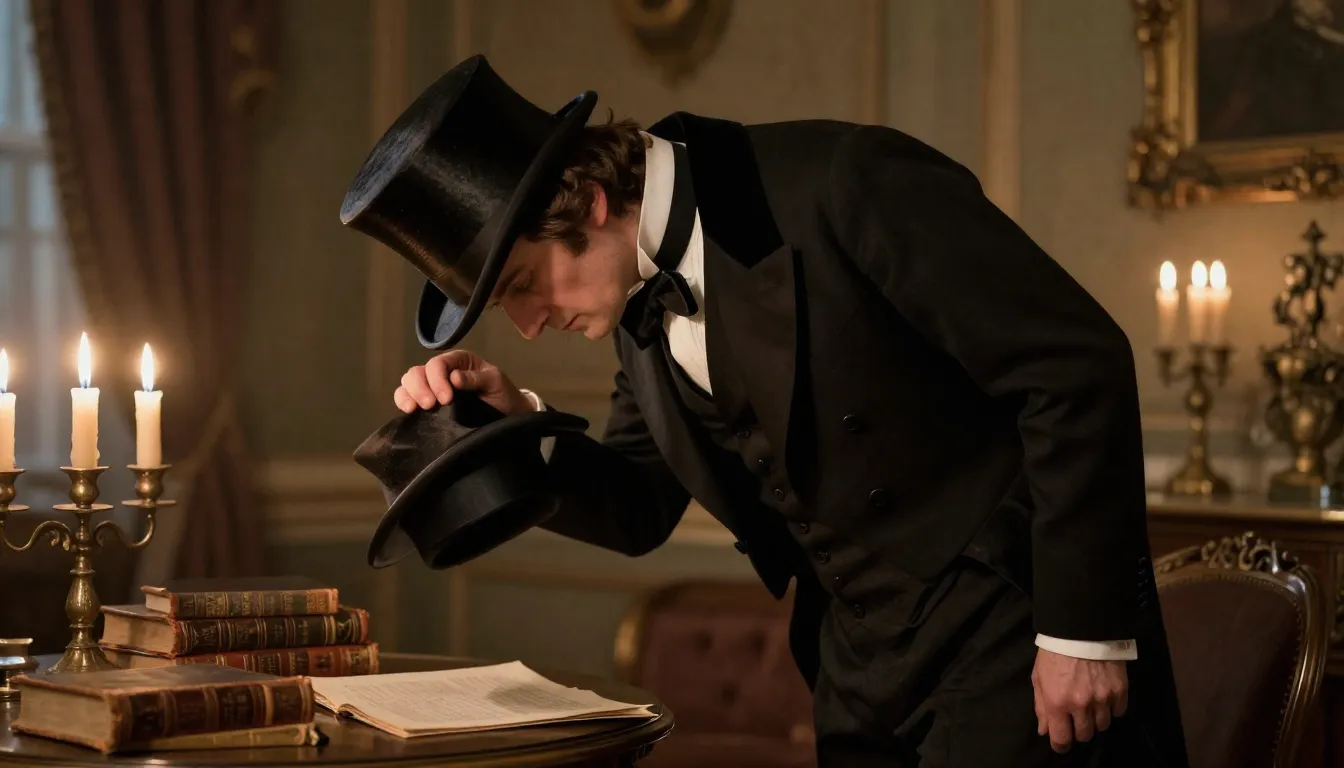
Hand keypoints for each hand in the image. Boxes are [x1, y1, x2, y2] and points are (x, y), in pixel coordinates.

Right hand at [394, 350, 532, 415]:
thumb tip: (454, 377)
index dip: (437, 379)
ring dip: (408, 395)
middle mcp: (440, 372)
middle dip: (420, 388)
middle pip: (417, 372)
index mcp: (457, 361)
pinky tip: (409, 411)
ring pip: (408, 384)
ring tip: (415, 409)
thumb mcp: (495, 381)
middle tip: (430, 405)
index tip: (446, 399)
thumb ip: (476, 378)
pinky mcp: (427, 405)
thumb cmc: (502, 394)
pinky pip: (407, 399)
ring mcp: (431, 388)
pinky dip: (404, 402)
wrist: (507, 415)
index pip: (437, 364)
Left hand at [1031, 648, 1127, 753]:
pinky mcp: (1120, 689)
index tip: (1061, 743)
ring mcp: (1102, 698)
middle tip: (1076, 720)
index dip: (1060, 745)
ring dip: (1096, 720)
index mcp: (1057, 702)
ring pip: (1103, 726)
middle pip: (1085, 735)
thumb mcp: (1038, 678)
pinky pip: (1118, 712)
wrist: (1080, 627)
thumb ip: (1041, 706)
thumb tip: (1044, 731)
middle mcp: (1081, 704)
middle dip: (1079, 731)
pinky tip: (1104, 698)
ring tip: (1091, 706)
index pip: (1061, 739)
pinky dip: (1112, 709)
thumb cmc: (1054, 652)